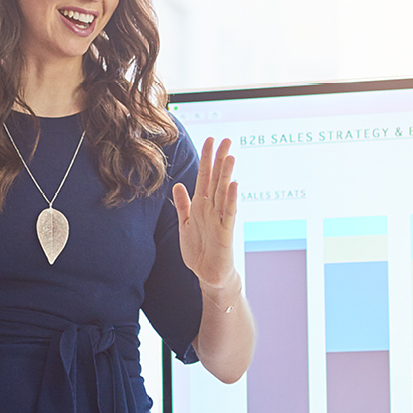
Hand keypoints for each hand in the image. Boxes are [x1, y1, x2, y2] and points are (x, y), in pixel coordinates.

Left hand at [173, 137, 237, 290]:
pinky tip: (234, 185)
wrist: (208, 274)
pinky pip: (229, 213)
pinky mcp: (225, 232)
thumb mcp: (185, 224)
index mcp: (201, 205)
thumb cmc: (199, 250)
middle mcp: (212, 208)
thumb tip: (179, 185)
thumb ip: (183, 205)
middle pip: (216, 179)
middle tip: (225, 138)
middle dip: (219, 159)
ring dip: (226, 174)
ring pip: (223, 192)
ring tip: (230, 155)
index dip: (207, 158)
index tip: (210, 139)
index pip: (205, 176)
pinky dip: (231, 199)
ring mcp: (220, 219)